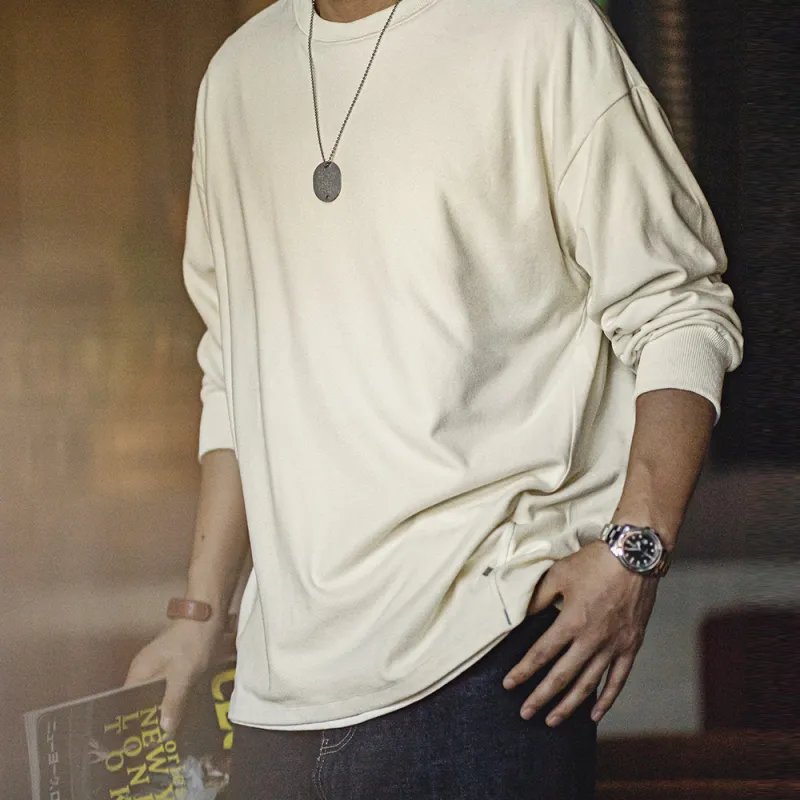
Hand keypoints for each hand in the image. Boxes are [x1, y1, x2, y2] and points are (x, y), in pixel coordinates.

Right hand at [124, 616, 232, 734]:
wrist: (208, 614)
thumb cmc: (191, 643)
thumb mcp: (183, 675)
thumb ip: (173, 702)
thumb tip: (164, 731)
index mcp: (139, 672)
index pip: (125, 704)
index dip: (130, 723)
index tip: (136, 744)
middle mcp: (144, 670)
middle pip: (140, 701)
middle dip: (148, 720)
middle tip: (156, 746)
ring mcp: (159, 665)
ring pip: (156, 694)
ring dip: (163, 710)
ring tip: (169, 737)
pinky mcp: (173, 663)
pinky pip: (168, 687)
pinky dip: (173, 699)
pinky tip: (183, 713)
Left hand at [502, 539, 658, 725]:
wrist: (635, 555)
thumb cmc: (594, 562)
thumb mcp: (558, 575)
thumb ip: (539, 598)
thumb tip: (522, 616)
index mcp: (571, 622)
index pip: (540, 654)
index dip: (522, 671)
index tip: (508, 685)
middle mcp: (592, 639)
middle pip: (561, 676)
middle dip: (541, 697)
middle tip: (525, 713)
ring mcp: (614, 645)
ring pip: (588, 684)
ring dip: (569, 705)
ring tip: (552, 720)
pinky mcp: (631, 645)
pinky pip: (618, 679)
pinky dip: (607, 699)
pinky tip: (594, 714)